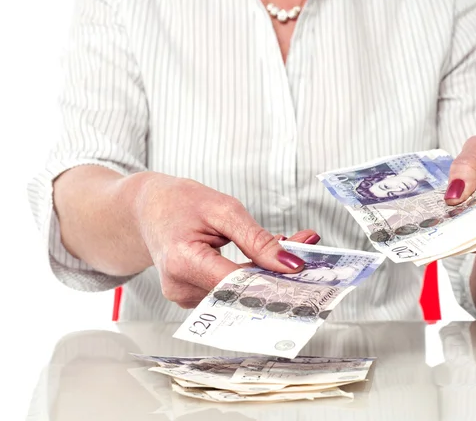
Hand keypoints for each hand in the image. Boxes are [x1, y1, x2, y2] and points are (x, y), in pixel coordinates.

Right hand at [132, 173, 319, 308]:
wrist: (147, 209)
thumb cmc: (179, 203)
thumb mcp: (222, 209)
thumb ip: (257, 239)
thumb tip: (290, 263)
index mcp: (182, 262)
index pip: (239, 282)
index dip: (274, 278)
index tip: (303, 267)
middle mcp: (180, 288)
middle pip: (242, 291)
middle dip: (277, 272)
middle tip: (303, 247)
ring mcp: (184, 297)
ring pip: (239, 293)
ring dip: (265, 273)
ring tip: (280, 246)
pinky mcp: (191, 298)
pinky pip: (229, 292)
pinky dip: (249, 276)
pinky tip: (259, 259)